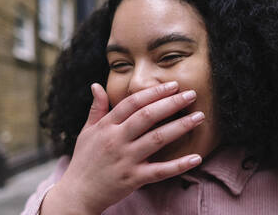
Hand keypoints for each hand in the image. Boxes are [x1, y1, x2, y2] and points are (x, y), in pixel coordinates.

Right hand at [41, 82, 203, 214]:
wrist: (78, 193)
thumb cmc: (84, 160)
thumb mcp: (86, 131)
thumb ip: (96, 108)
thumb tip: (96, 85)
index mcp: (106, 126)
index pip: (132, 103)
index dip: (153, 92)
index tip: (173, 85)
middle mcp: (116, 140)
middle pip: (147, 116)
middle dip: (171, 103)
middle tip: (191, 94)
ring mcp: (126, 159)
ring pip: (157, 139)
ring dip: (180, 126)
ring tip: (199, 117)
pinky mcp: (133, 178)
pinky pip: (159, 171)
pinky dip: (178, 165)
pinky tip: (196, 157)